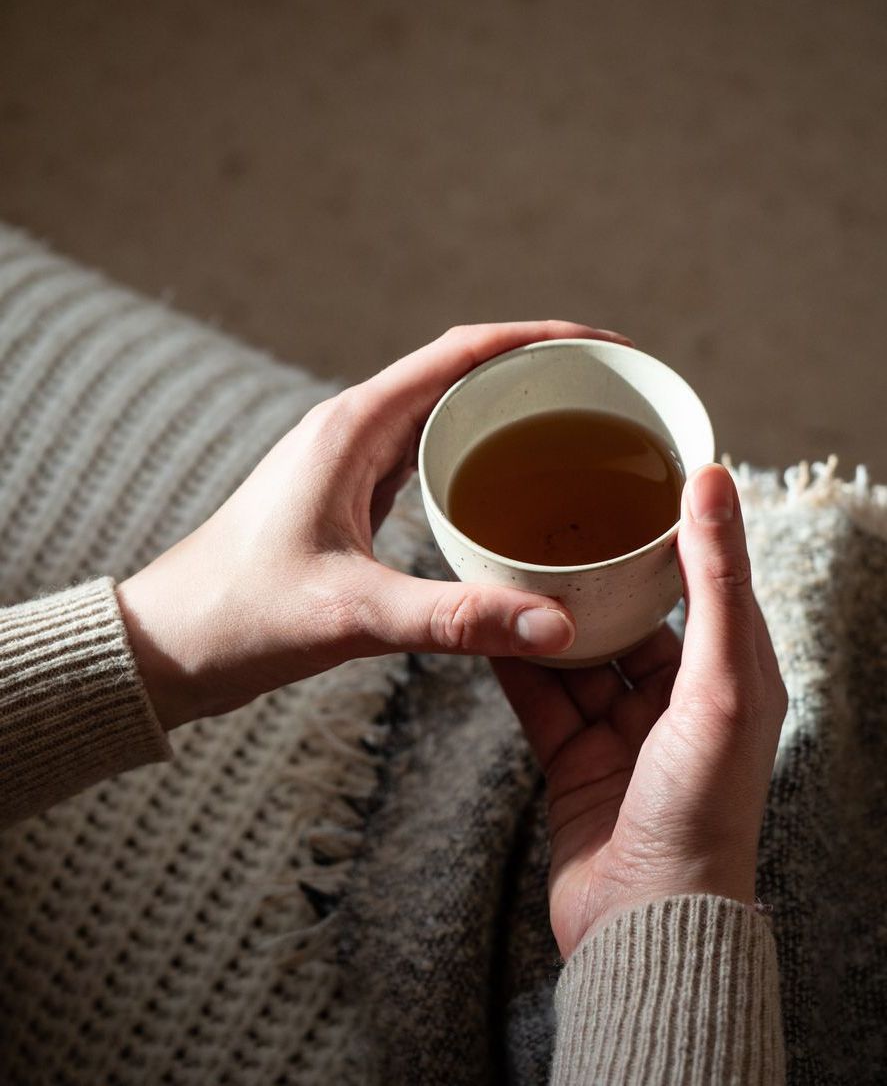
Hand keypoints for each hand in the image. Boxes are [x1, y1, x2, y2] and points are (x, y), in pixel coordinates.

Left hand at [117, 321, 629, 729]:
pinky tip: (511, 489)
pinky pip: (427, 456)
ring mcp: (349, 462)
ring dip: (508, 410)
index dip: (541, 338)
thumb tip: (555, 623)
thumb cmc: (239, 618)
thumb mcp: (352, 614)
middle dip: (539, 370)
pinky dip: (477, 455)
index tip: (606, 345)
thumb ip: (454, 618)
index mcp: (353, 426)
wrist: (166, 646)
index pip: (463, 351)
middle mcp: (353, 429)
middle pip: (462, 371)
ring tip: (580, 431)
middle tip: (611, 394)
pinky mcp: (348, 498)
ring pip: (445, 413)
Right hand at [494, 463, 786, 959]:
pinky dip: (513, 661)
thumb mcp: (721, 683)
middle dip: (597, 573)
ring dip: (547, 615)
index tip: (641, 477)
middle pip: (634, 616)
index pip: (707, 582)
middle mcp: (680, 702)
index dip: (679, 530)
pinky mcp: (574, 760)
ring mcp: (623, 732)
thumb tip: (717, 481)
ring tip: (511, 560)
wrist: (643, 923)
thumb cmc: (702, 810)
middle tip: (558, 515)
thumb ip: (715, 582)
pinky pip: (538, 695)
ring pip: (578, 653)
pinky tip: (486, 622)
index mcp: (733, 679)